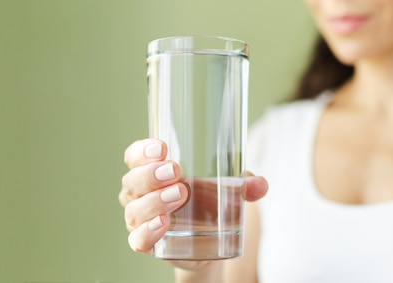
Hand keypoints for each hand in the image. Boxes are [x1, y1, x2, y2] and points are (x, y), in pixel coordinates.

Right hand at [119, 139, 267, 271]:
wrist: (209, 243)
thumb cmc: (209, 202)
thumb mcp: (227, 188)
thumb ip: (243, 184)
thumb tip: (260, 185)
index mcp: (151, 171)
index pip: (134, 156)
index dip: (142, 150)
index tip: (163, 148)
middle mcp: (139, 194)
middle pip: (132, 180)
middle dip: (151, 174)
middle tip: (176, 171)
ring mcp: (140, 220)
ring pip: (134, 209)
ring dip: (154, 201)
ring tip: (179, 195)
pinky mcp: (147, 244)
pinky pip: (138, 240)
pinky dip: (147, 232)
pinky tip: (162, 224)